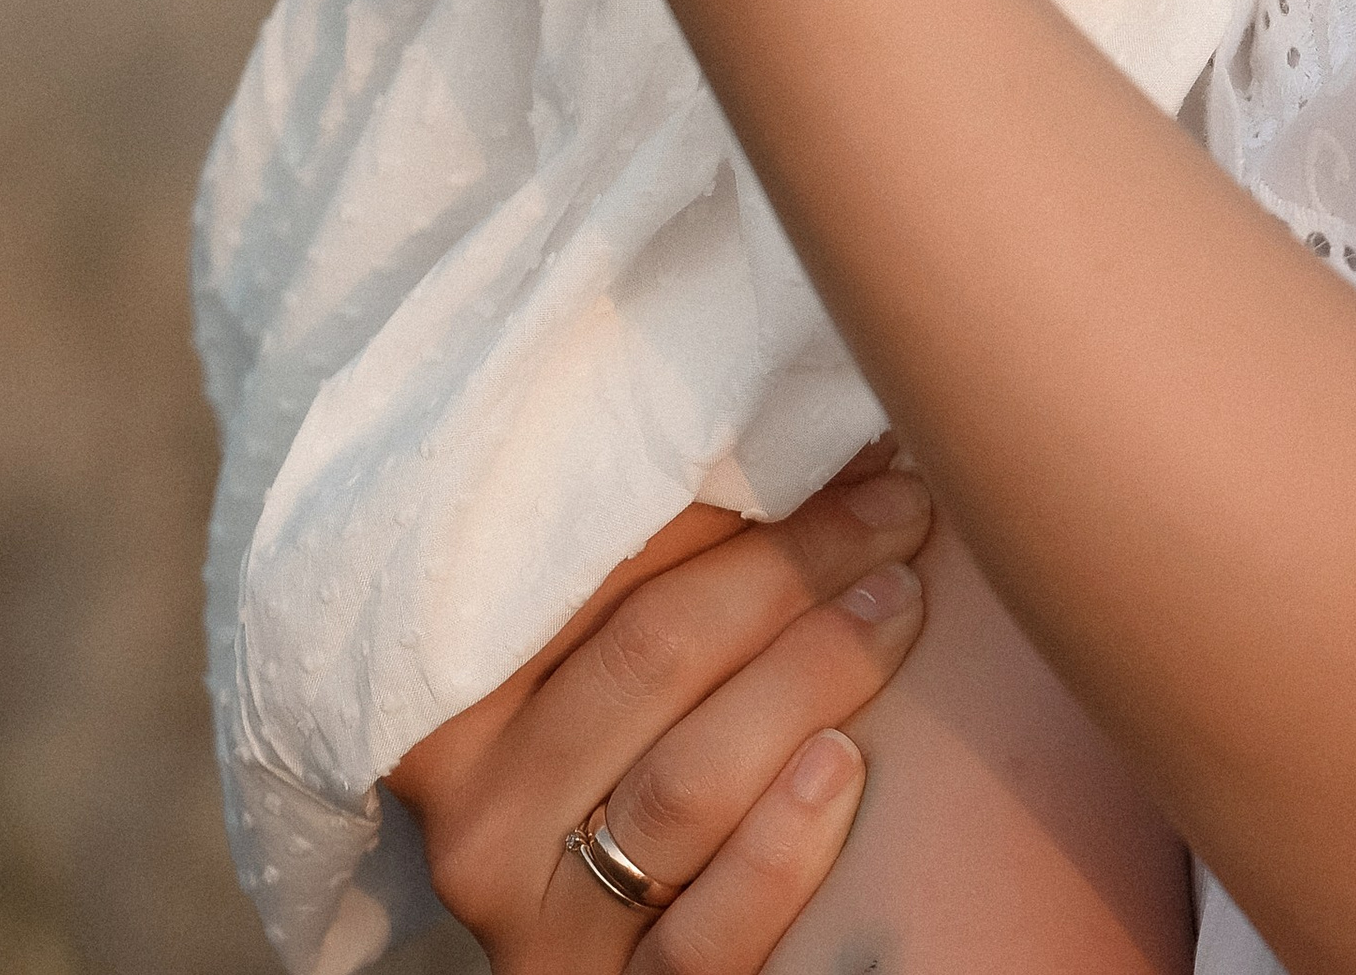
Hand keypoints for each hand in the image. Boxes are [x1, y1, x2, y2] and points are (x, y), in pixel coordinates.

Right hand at [390, 464, 933, 971]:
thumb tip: (803, 433)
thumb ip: (648, 571)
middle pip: (652, 656)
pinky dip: (784, 843)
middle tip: (902, 507)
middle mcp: (481, 812)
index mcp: (453, 699)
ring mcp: (546, 922)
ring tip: (901, 603)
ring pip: (687, 782)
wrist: (605, 946)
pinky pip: (707, 932)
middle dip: (795, 565)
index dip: (724, 490)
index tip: (840, 438)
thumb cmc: (615, 756)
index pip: (588, 564)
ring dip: (814, 674)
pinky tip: (846, 763)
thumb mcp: (588, 663)